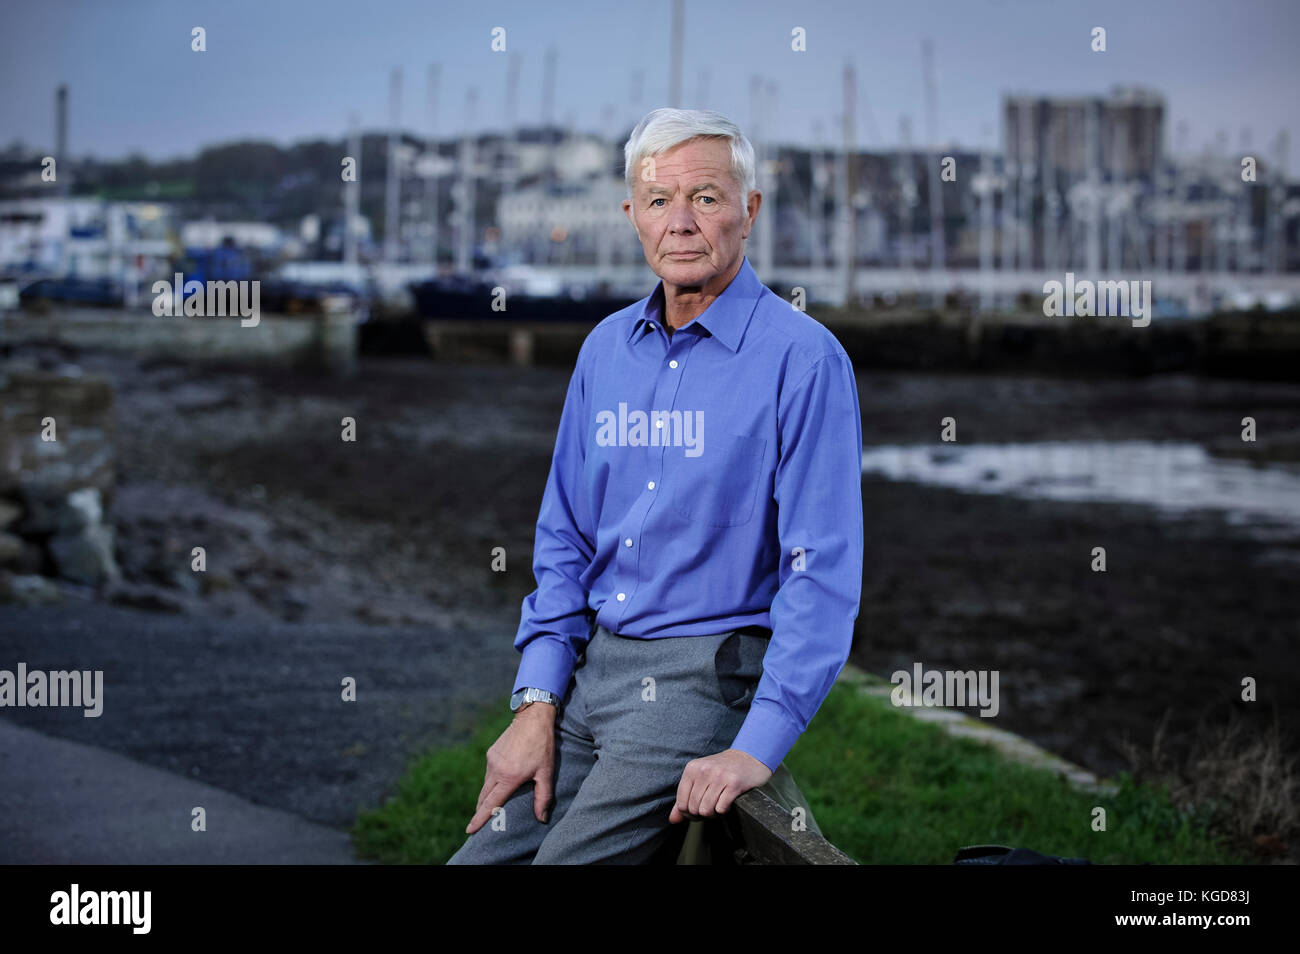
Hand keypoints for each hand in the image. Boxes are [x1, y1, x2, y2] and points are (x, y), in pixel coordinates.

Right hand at [465, 703, 555, 833]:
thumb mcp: (546, 772)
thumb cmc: (542, 746)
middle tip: (477, 825)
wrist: (532, 718)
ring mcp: (491, 760)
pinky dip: (491, 782)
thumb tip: (542, 819)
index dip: (479, 819)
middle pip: (484, 797)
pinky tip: (499, 784)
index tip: (469, 831)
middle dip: (480, 811)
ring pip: (486, 785)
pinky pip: (489, 773)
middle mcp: (496, 770)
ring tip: (489, 806)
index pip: (491, 804)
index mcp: (509, 777)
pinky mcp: (491, 753)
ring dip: (487, 796)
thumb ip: (543, 797)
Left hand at [669, 748, 772, 823]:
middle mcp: (704, 771)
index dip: (688, 813)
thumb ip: (684, 798)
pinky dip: (724, 810)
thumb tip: (673, 820)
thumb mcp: (700, 778)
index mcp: (692, 769)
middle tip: (711, 807)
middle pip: (693, 809)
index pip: (681, 803)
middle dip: (701, 814)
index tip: (698, 810)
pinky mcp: (734, 784)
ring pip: (706, 810)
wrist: (749, 757)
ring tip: (718, 804)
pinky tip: (727, 801)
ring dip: (713, 813)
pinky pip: (721, 808)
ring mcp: (719, 776)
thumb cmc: (722, 770)